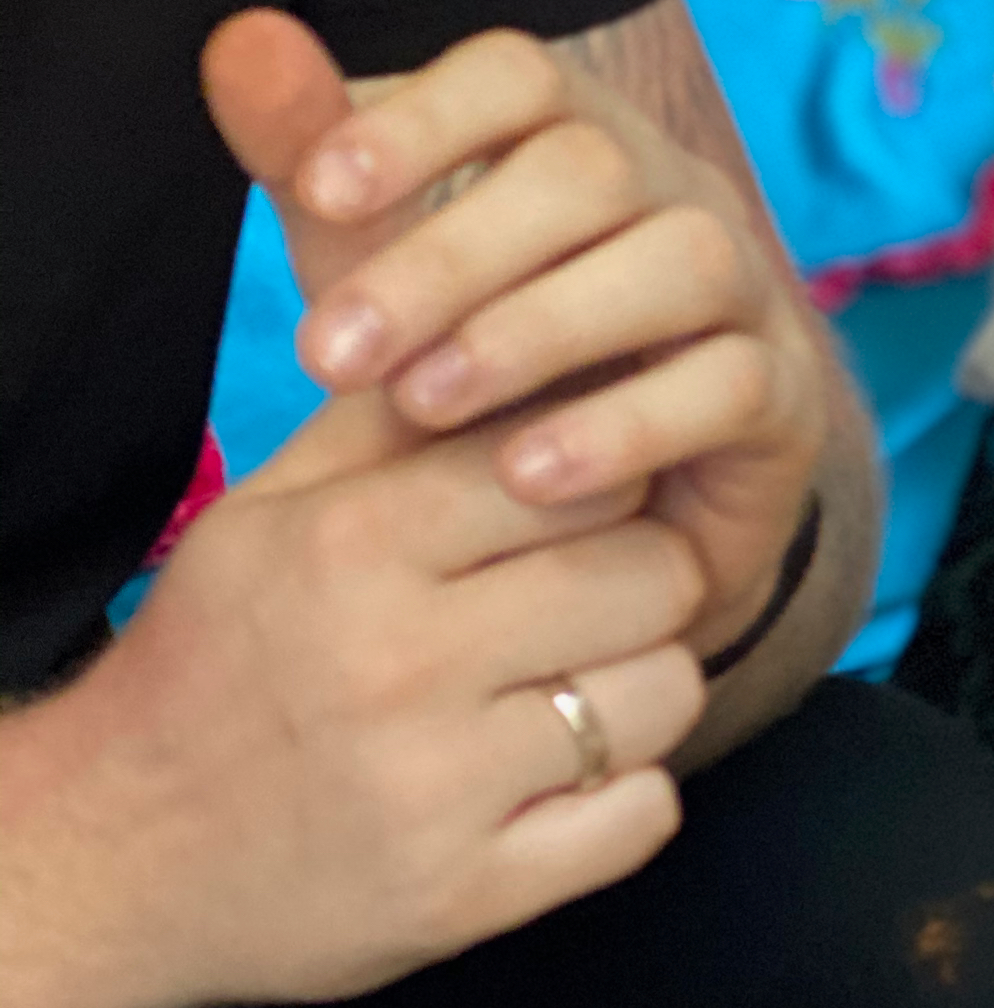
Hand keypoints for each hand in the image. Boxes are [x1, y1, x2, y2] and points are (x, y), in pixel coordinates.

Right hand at [39, 391, 701, 1004]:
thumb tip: (527, 316)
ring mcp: (434, 793)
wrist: (105, 854)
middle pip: (656, 574)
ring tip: (579, 679)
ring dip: (643, 685)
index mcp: (359, 546)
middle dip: (646, 574)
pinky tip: (565, 774)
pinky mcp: (459, 898)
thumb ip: (403, 409)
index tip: (586, 497)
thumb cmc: (218, 651)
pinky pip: (642, 819)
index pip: (587, 465)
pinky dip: (627, 797)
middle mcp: (399, 664)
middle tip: (596, 591)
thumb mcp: (278, 506)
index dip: (609, 471)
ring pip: (666, 693)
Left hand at [204, 10, 826, 662]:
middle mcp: (675, 190)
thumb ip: (312, 153)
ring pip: (681, 259)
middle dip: (450, 257)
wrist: (600, 511)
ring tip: (421, 408)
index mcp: (580, 137)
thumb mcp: (381, 258)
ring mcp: (745, 286)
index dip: (426, 119)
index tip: (315, 189)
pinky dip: (627, 425)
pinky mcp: (779, 395)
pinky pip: (731, 383)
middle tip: (325, 358)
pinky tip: (524, 476)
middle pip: (592, 169)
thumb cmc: (479, 355)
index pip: (523, 74)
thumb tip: (237, 36)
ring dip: (542, 328)